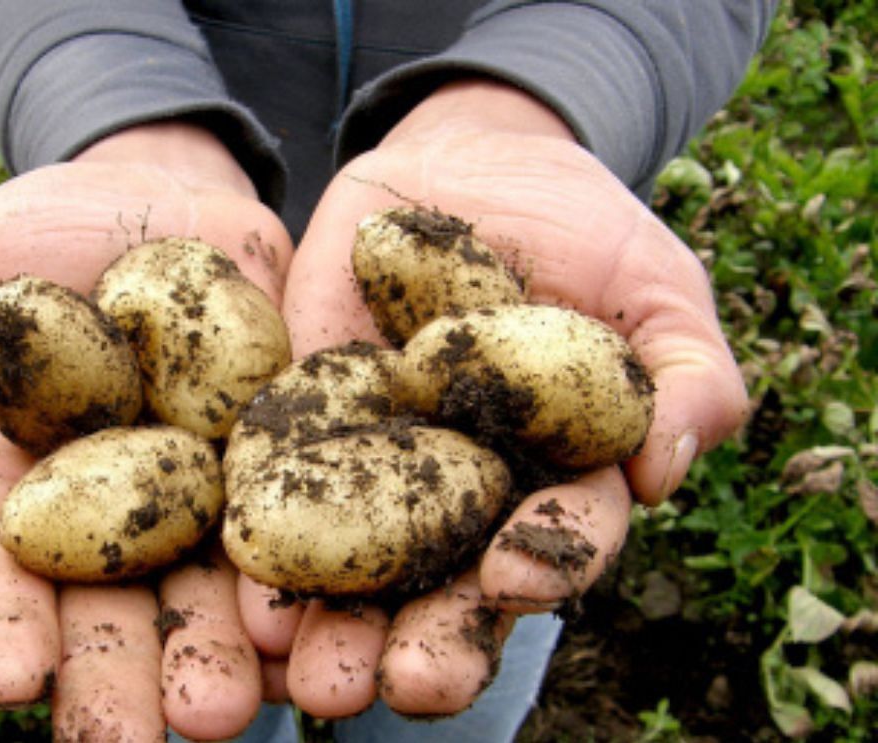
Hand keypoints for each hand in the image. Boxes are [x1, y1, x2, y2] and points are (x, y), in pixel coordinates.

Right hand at [0, 122, 293, 741]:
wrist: (161, 197)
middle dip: (122, 676)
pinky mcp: (282, 450)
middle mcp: (114, 509)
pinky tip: (309, 623)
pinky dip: (303, 569)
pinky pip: (298, 514)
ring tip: (231, 709)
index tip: (7, 683)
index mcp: (21, 484)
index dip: (0, 624)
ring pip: (211, 585)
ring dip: (221, 650)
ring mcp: (204, 486)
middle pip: (112, 605)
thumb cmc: (33, 236)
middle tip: (138, 741)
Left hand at [240, 80, 749, 717]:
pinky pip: (275, 487)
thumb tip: (666, 470)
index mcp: (554, 480)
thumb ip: (686, 373)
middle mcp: (462, 495)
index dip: (542, 563)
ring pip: (357, 566)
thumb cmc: (582, 228)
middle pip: (448, 585)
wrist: (468, 162)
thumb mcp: (654, 284)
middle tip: (401, 687)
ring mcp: (376, 464)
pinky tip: (239, 591)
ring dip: (334, 626)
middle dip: (428, 640)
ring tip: (310, 679)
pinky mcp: (301, 423)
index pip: (556, 540)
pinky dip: (261, 544)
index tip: (513, 578)